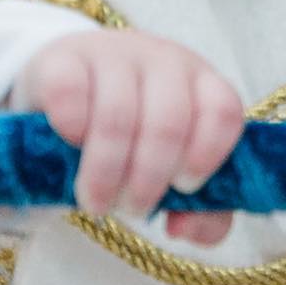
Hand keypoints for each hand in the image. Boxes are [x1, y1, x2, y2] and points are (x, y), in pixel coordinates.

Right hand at [30, 29, 245, 241]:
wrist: (69, 89)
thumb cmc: (132, 138)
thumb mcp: (171, 169)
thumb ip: (201, 210)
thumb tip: (183, 229)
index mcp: (201, 84)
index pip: (222, 110)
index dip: (206, 155)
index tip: (184, 188)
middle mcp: (162, 61)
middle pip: (168, 122)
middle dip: (149, 179)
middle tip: (131, 210)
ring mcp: (112, 54)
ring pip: (118, 114)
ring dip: (106, 170)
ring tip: (96, 202)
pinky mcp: (63, 58)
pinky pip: (70, 92)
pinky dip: (71, 128)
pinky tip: (71, 147)